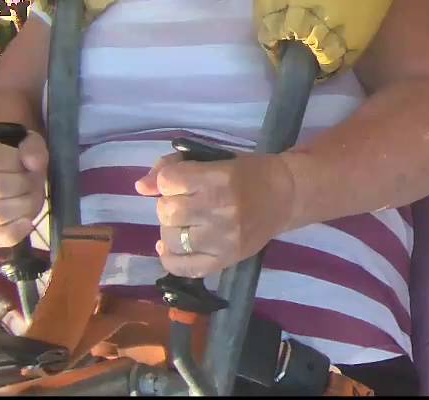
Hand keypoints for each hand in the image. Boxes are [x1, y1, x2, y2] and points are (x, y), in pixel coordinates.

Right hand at [0, 132, 48, 247]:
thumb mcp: (30, 142)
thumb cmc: (21, 153)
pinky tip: (27, 222)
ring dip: (24, 203)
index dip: (16, 160)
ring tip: (31, 195)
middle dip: (24, 183)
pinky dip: (15, 232)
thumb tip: (33, 163)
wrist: (17, 169)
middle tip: (32, 179)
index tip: (26, 160)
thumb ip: (33, 147)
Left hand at [136, 150, 296, 277]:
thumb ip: (175, 168)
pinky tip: (173, 247)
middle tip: (188, 201)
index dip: (168, 179)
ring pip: (170, 238)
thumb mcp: (215, 160)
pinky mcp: (226, 259)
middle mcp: (220, 209)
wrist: (287, 197)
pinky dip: (171, 259)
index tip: (181, 180)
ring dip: (171, 228)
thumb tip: (141, 187)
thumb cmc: (250, 173)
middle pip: (166, 210)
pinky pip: (183, 267)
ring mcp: (223, 238)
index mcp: (219, 178)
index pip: (169, 180)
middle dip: (170, 203)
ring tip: (187, 222)